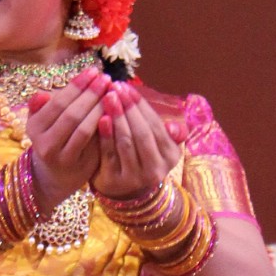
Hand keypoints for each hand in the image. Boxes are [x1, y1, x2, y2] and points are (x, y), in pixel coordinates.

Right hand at [25, 69, 112, 209]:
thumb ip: (42, 107)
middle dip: (91, 94)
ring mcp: (61, 157)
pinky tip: (113, 113)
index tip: (94, 71)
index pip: (58, 102)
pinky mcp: (78, 166)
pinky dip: (103, 126)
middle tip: (106, 78)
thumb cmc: (53, 139)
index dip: (77, 85)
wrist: (55, 176)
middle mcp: (44, 143)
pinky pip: (93, 143)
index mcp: (34, 127)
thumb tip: (42, 94)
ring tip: (112, 92)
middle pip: (71, 113)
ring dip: (100, 108)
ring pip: (83, 128)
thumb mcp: (42, 123)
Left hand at [91, 82, 186, 199]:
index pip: (156, 126)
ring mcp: (134, 178)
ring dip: (117, 117)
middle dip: (128, 108)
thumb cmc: (141, 156)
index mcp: (170, 156)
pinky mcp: (114, 182)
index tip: (128, 87)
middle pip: (142, 134)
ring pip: (126, 142)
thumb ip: (167, 132)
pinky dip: (106, 135)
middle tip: (116, 88)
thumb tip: (174, 127)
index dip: (141, 105)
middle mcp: (155, 170)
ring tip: (108, 97)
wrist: (122, 188)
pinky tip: (101, 118)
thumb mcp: (159, 145)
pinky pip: (109, 154)